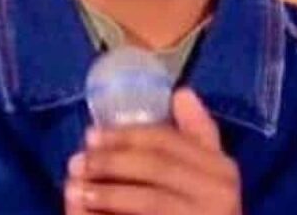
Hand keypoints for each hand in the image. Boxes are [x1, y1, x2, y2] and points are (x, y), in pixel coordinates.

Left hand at [65, 88, 241, 214]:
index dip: (125, 135)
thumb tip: (182, 93)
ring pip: (149, 201)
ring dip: (106, 193)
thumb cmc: (203, 210)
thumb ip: (196, 134)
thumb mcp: (207, 173)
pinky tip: (85, 212)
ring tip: (74, 190)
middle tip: (75, 163)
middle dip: (110, 162)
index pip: (167, 141)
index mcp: (222, 169)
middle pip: (154, 168)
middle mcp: (220, 195)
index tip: (91, 134)